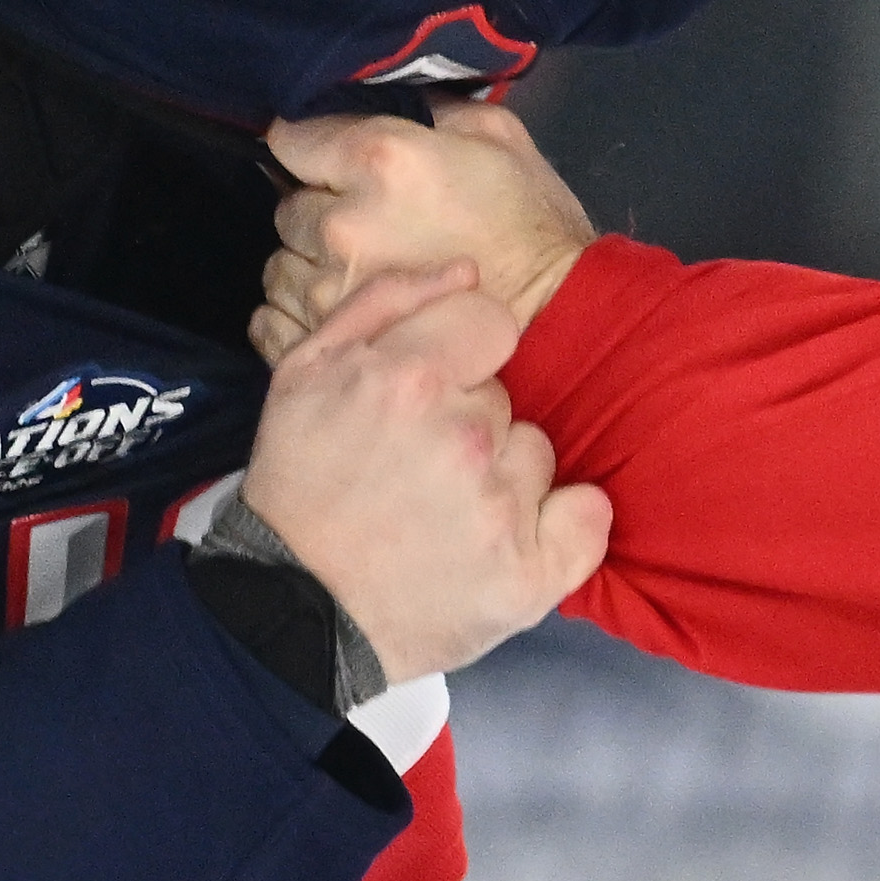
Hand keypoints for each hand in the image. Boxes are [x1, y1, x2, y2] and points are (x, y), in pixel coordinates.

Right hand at [239, 263, 609, 681]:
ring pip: (536, 453)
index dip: (459, 353)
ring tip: (440, 513)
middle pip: (505, 396)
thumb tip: (467, 270)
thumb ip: (385, 302)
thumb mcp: (303, 372)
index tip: (427, 394)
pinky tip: (506, 541)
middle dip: (466, 422)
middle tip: (412, 469)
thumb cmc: (296, 485)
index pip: (491, 321)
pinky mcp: (529, 574)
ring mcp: (501, 509)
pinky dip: (560, 526)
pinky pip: (588, 516)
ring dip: (500, 475)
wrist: (292, 610)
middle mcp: (464, 438)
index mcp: (408, 379)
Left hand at [255, 102, 593, 362]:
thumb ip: (434, 108)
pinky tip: (338, 308)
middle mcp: (342, 222)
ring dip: (309, 264)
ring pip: (280, 266)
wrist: (562, 319)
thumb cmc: (535, 224)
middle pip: (287, 206)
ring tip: (355, 270)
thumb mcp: (500, 136)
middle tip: (361, 218)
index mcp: (380, 159)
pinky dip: (299, 312)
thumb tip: (400, 95)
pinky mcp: (332, 342)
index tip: (327, 156)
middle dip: (317, 207)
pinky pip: (277, 319)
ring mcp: (331, 289)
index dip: (309, 146)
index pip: (292, 138)